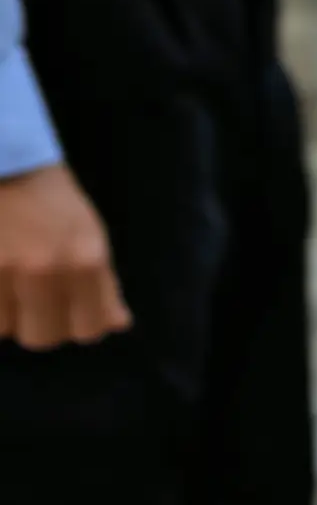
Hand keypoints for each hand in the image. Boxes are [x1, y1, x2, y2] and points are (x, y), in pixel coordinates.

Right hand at [0, 162, 127, 350]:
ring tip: (11, 285)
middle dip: (39, 326)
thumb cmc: (53, 204)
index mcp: (86, 261)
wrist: (9, 166)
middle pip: (43, 338)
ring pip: (5, 329)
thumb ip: (104, 285)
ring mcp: (4, 268)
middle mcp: (46, 268)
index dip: (79, 326)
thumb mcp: (91, 237)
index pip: (90, 330)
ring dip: (7, 316)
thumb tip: (118, 324)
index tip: (70, 312)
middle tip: (35, 302)